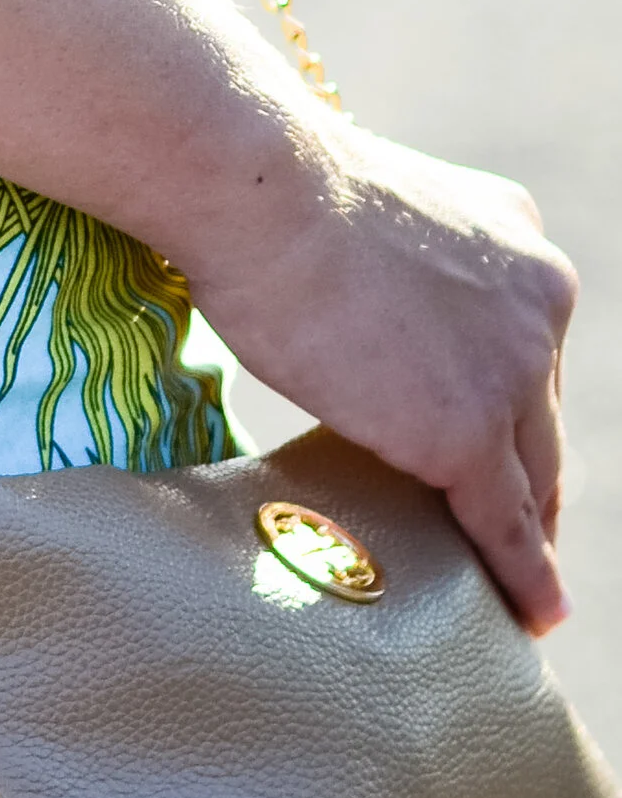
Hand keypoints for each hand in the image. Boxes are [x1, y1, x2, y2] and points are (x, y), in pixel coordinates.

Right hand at [181, 117, 576, 632]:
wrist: (256, 186)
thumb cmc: (274, 188)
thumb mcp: (376, 215)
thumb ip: (404, 272)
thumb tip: (369, 319)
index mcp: (517, 237)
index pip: (527, 348)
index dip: (513, 408)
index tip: (507, 452)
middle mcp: (539, 300)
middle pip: (540, 416)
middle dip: (527, 475)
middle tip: (517, 531)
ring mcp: (511, 370)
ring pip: (531, 474)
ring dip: (525, 532)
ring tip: (521, 585)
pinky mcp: (467, 433)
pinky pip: (506, 523)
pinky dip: (520, 574)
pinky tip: (532, 611)